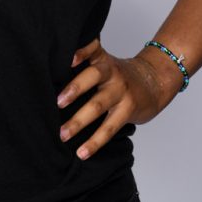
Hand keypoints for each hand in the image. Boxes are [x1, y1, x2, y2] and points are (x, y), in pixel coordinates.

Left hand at [57, 37, 179, 160]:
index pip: (92, 49)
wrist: (153, 82)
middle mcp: (111, 72)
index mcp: (102, 59)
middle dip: (75, 89)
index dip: (82, 51)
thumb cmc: (117, 75)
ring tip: (62, 134)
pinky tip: (82, 152)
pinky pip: (109, 128)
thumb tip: (48, 75)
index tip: (69, 58)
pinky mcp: (128, 110)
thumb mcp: (103, 61)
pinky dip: (95, 142)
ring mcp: (121, 91)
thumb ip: (83, 63)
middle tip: (57, 102)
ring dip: (79, 122)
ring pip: (98, 106)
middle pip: (93, 77)